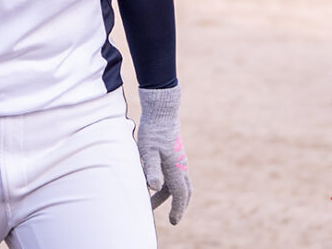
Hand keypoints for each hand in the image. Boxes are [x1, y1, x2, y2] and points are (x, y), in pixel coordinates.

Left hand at [138, 86, 190, 224]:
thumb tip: (153, 187)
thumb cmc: (153, 130)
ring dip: (168, 194)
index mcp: (175, 168)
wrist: (162, 110)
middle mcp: (180, 165)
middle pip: (184, 190)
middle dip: (177, 205)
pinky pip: (174, 173)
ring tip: (150, 200)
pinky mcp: (173, 152)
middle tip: (170, 217)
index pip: (180, 194)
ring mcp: (178, 158)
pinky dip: (166, 183)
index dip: (178, 209)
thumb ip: (150, 169)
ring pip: (178, 182)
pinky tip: (152, 181)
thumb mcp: (148, 150)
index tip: (173, 221)